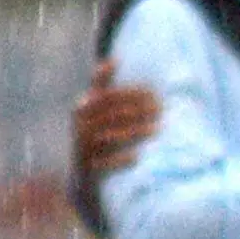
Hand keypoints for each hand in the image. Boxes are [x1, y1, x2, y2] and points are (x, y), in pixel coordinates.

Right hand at [73, 60, 161, 187]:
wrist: (82, 180)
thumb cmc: (94, 136)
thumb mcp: (95, 111)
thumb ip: (102, 86)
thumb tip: (114, 59)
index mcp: (82, 109)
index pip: (107, 96)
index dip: (130, 93)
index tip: (153, 91)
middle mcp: (79, 128)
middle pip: (110, 115)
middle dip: (137, 110)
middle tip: (160, 108)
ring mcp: (82, 150)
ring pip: (108, 138)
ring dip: (133, 132)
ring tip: (156, 128)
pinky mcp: (87, 171)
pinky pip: (103, 165)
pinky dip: (120, 160)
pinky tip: (137, 157)